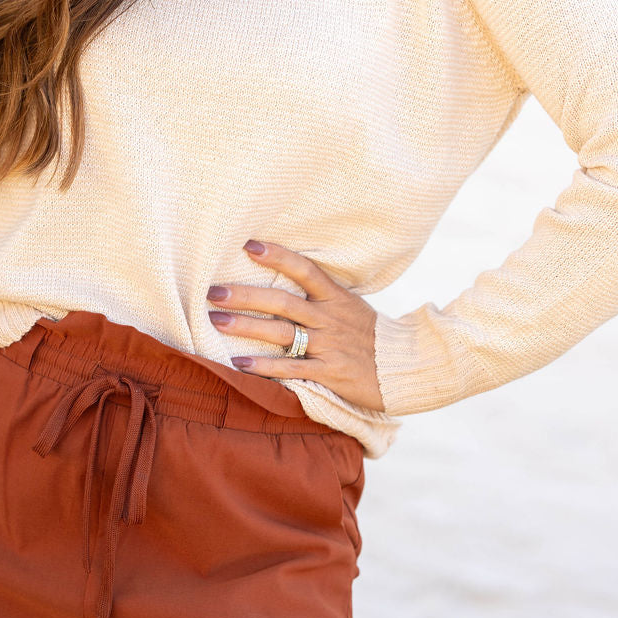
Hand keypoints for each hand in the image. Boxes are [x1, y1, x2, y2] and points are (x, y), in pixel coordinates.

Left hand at [207, 240, 384, 412]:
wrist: (404, 367)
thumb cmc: (371, 335)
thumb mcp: (351, 305)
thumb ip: (323, 294)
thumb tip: (289, 279)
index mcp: (336, 297)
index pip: (305, 269)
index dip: (278, 256)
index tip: (249, 246)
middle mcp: (329, 317)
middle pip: (282, 302)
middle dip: (246, 295)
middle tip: (213, 292)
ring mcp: (328, 345)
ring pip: (281, 333)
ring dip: (246, 327)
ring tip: (216, 321)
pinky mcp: (328, 372)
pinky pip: (291, 368)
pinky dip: (264, 366)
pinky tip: (239, 362)